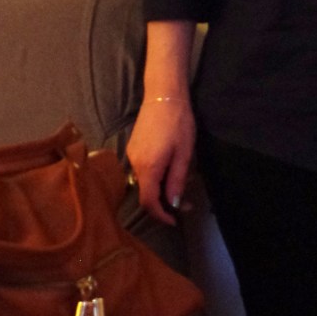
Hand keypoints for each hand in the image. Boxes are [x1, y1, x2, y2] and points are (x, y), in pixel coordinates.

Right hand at [126, 97, 195, 224]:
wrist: (163, 96)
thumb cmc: (178, 123)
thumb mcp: (184, 154)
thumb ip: (176, 181)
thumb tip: (173, 204)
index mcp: (148, 167)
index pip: (149, 202)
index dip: (160, 215)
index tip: (174, 220)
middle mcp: (134, 163)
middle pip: (145, 193)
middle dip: (164, 203)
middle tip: (185, 202)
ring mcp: (131, 154)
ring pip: (144, 181)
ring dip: (161, 188)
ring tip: (181, 182)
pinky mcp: (133, 146)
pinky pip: (142, 169)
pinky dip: (155, 176)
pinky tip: (170, 168)